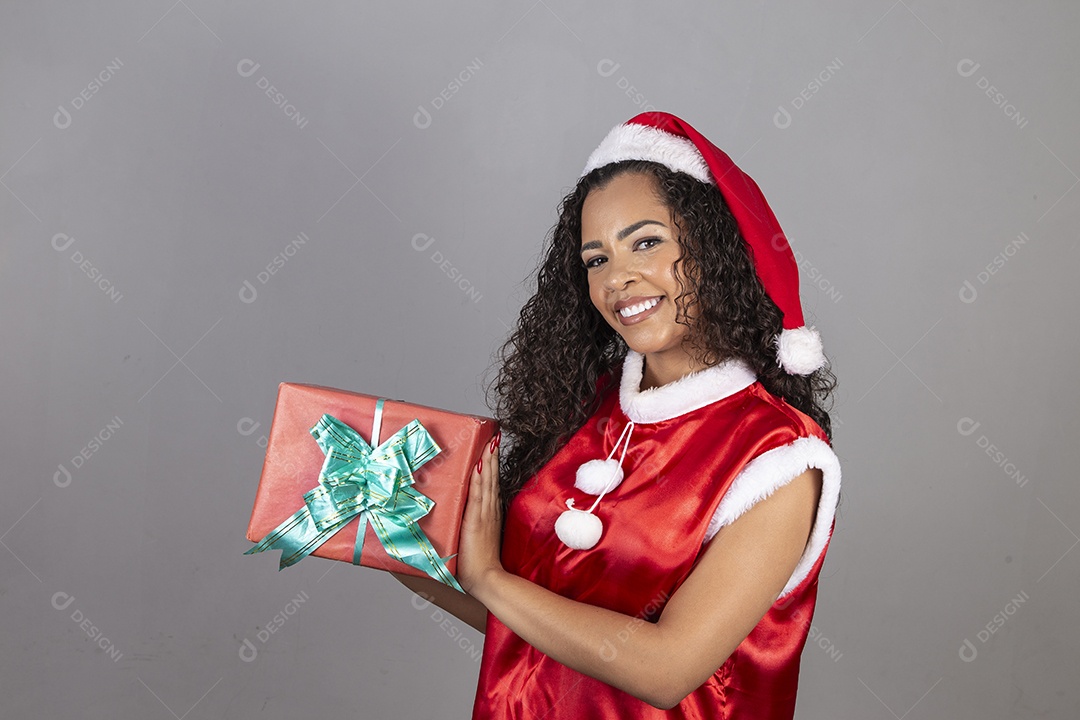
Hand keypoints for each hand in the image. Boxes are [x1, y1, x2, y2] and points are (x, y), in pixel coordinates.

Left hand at [456, 431, 503, 594]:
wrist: (487, 579)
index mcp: (490, 514)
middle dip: (492, 457)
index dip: (492, 466)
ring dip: (488, 462)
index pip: (491, 485)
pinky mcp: (476, 520)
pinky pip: (478, 494)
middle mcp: (490, 511)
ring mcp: (484, 514)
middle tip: (493, 437)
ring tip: (490, 443)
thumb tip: (465, 519)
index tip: (492, 448)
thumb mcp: (477, 540)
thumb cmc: (480, 564)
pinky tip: (480, 465)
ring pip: (487, 482)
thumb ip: (474, 527)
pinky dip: (480, 479)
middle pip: (492, 478)